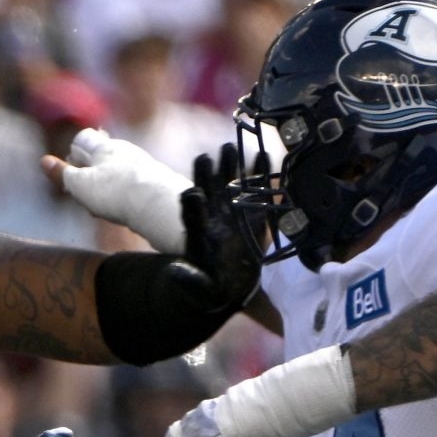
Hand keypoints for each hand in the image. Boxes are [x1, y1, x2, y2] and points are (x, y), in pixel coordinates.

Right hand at [42, 128, 189, 253]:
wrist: (157, 204)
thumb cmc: (114, 192)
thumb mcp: (79, 185)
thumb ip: (62, 174)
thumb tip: (43, 161)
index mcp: (104, 148)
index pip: (84, 140)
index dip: (74, 155)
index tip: (72, 171)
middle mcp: (125, 151)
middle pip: (102, 157)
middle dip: (90, 173)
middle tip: (84, 193)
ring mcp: (142, 164)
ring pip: (117, 172)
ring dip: (106, 186)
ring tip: (102, 206)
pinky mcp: (154, 181)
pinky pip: (132, 184)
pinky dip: (123, 195)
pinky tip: (123, 210)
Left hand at [182, 145, 265, 310]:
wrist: (232, 286)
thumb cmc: (211, 288)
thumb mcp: (198, 288)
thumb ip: (188, 280)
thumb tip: (173, 272)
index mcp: (199, 234)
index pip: (191, 216)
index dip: (191, 205)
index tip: (193, 193)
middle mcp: (215, 217)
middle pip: (207, 191)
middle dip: (205, 175)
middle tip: (204, 157)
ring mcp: (235, 212)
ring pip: (230, 184)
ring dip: (229, 167)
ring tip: (229, 147)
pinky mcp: (256, 213)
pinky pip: (259, 191)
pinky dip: (261, 174)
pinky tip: (264, 155)